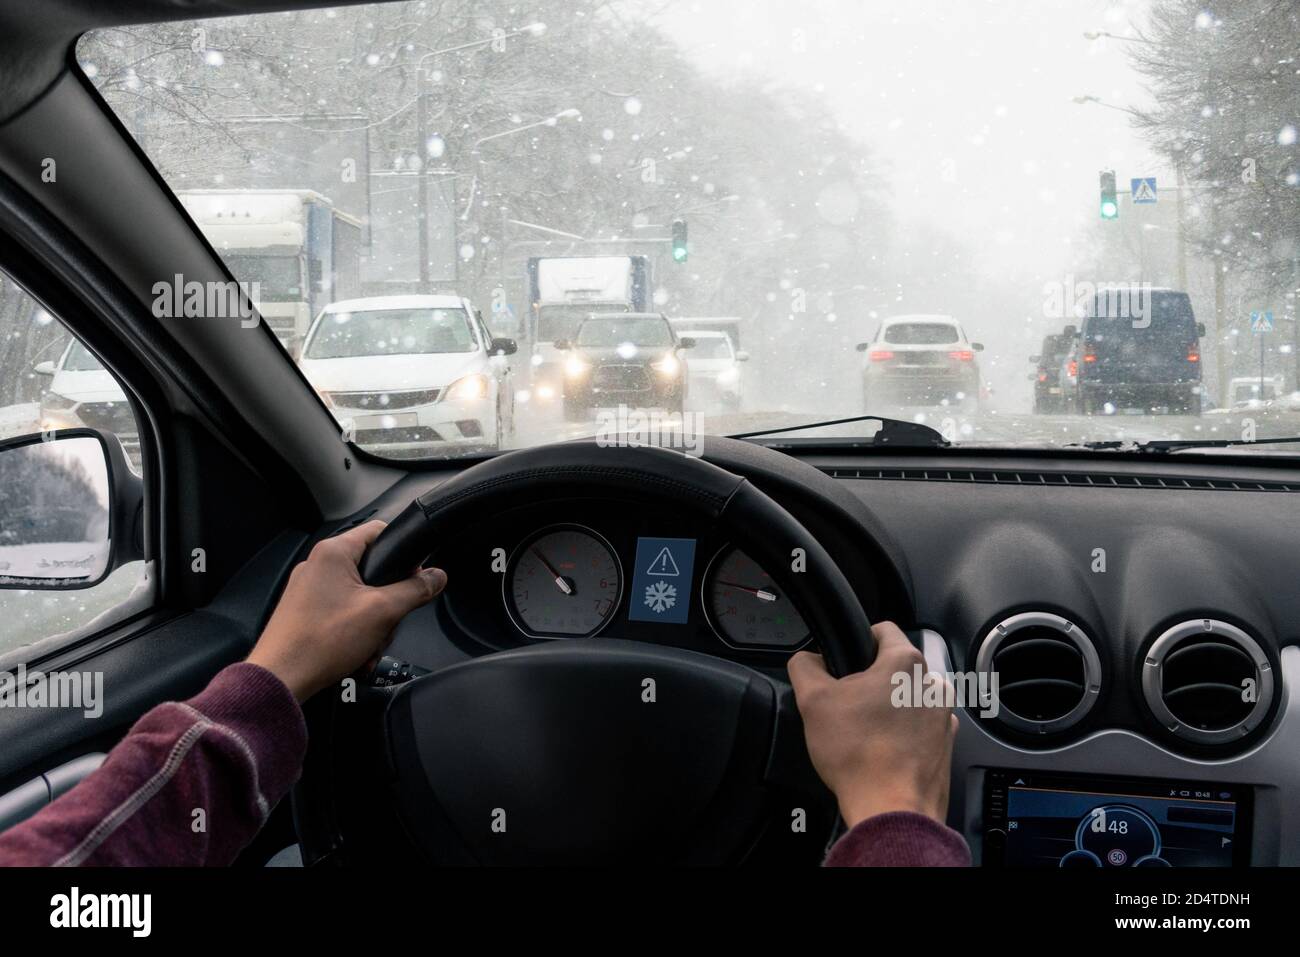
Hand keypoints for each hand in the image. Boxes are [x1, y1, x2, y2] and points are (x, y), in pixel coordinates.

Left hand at [247, 520, 445, 700]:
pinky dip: (356, 632)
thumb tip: (436, 577)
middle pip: (372, 570)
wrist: (281, 678)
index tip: (415, 574)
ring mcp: (308, 590)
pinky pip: (343, 613)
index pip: (379, 531)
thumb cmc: (321, 642)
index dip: (403, 551)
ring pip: (359, 596)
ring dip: (373, 623)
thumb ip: (415, 589)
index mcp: (333, 553)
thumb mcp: (383, 612)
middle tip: (389, 620)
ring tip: (369, 645)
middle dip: (388, 601)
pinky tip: (357, 653)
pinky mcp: (305, 612)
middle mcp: (317, 565)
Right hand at [788, 621, 956, 827]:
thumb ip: (804, 666)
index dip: (858, 638)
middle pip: (894, 669)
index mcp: (906, 663)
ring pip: (907, 699)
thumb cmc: (858, 755)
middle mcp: (932, 685)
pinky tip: (881, 752)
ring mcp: (944, 718)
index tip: (845, 658)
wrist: (891, 810)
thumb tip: (805, 659)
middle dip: (871, 682)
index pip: (883, 629)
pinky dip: (902, 735)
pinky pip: (920, 729)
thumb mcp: (813, 701)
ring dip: (888, 709)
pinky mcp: (946, 747)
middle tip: (847, 705)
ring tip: (864, 733)